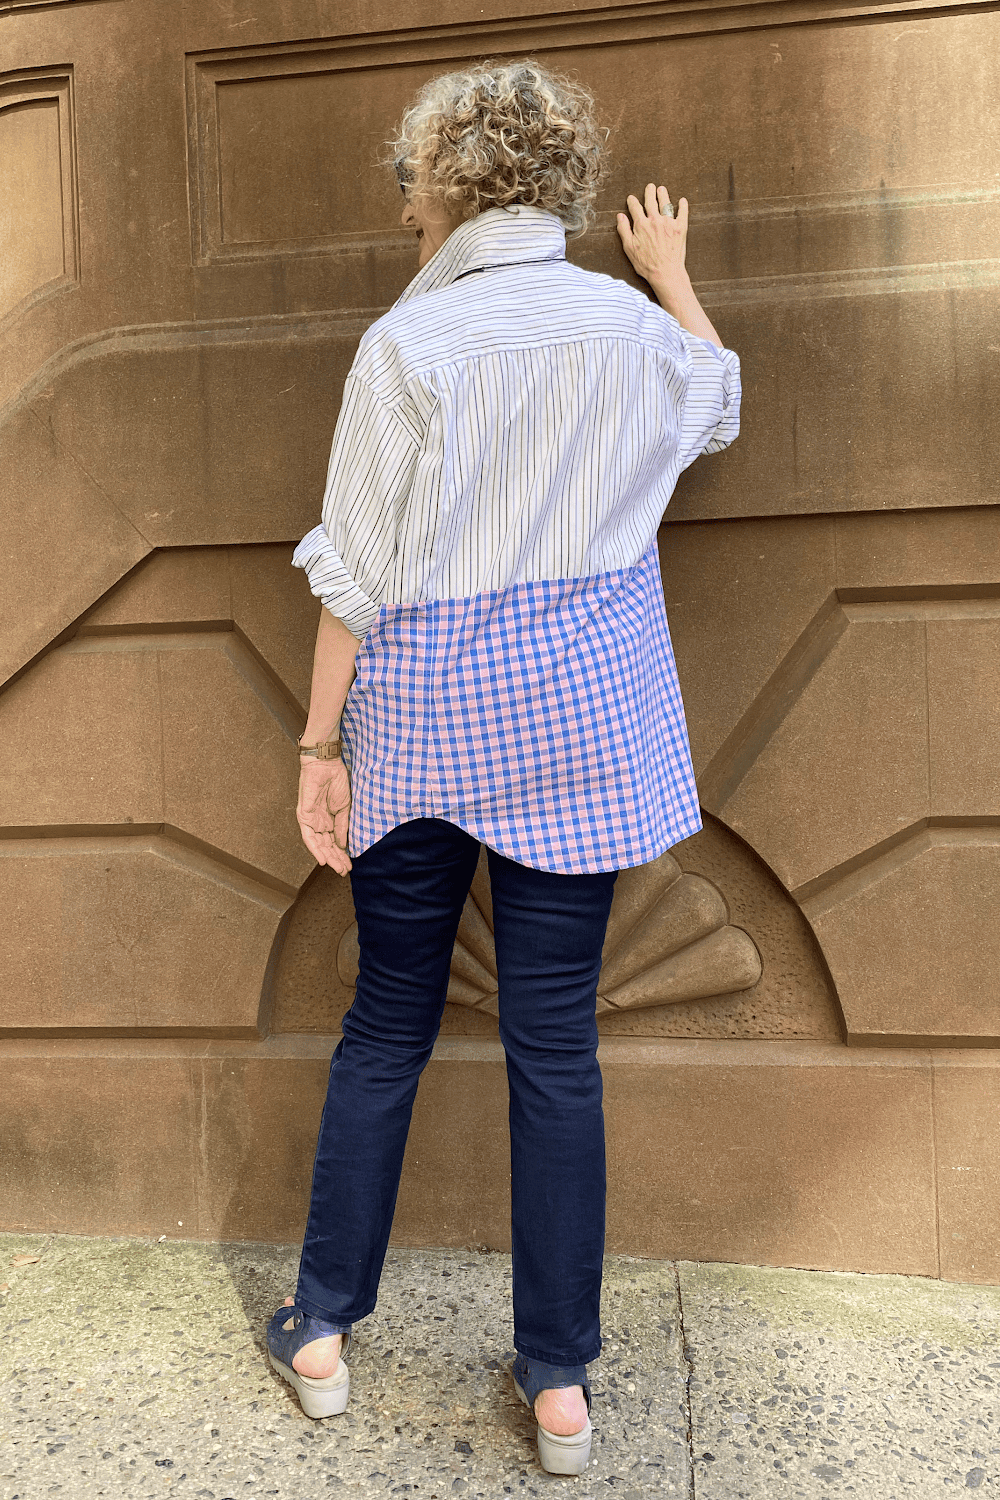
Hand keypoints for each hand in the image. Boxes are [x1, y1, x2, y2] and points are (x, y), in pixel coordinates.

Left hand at [296, 757, 352, 874]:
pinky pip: (308, 836)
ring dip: (327, 857)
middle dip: (336, 859)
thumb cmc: (336, 781)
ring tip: (336, 867)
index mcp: (329, 820)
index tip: (349, 865)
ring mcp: (310, 820)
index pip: (335, 842)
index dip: (342, 854)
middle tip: (344, 870)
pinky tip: (322, 858)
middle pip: (327, 846)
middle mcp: (319, 822)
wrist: (327, 765)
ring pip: (318, 844)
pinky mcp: (303, 816)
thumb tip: (344, 845)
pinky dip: (315, 848)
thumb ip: (343, 827)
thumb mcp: (345, 808)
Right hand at [617, 183, 689, 291]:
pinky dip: (683, 205)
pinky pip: (683, 212)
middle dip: (649, 192)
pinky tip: (682, 201)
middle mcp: (655, 220)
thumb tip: (620, 216)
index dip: (632, 201)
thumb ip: (624, 230)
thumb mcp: (629, 249)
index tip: (631, 198)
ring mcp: (669, 223)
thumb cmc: (646, 264)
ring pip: (665, 203)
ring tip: (662, 190)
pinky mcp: (681, 228)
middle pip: (651, 201)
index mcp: (641, 225)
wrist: (665, 273)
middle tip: (650, 186)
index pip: (635, 208)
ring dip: (663, 195)